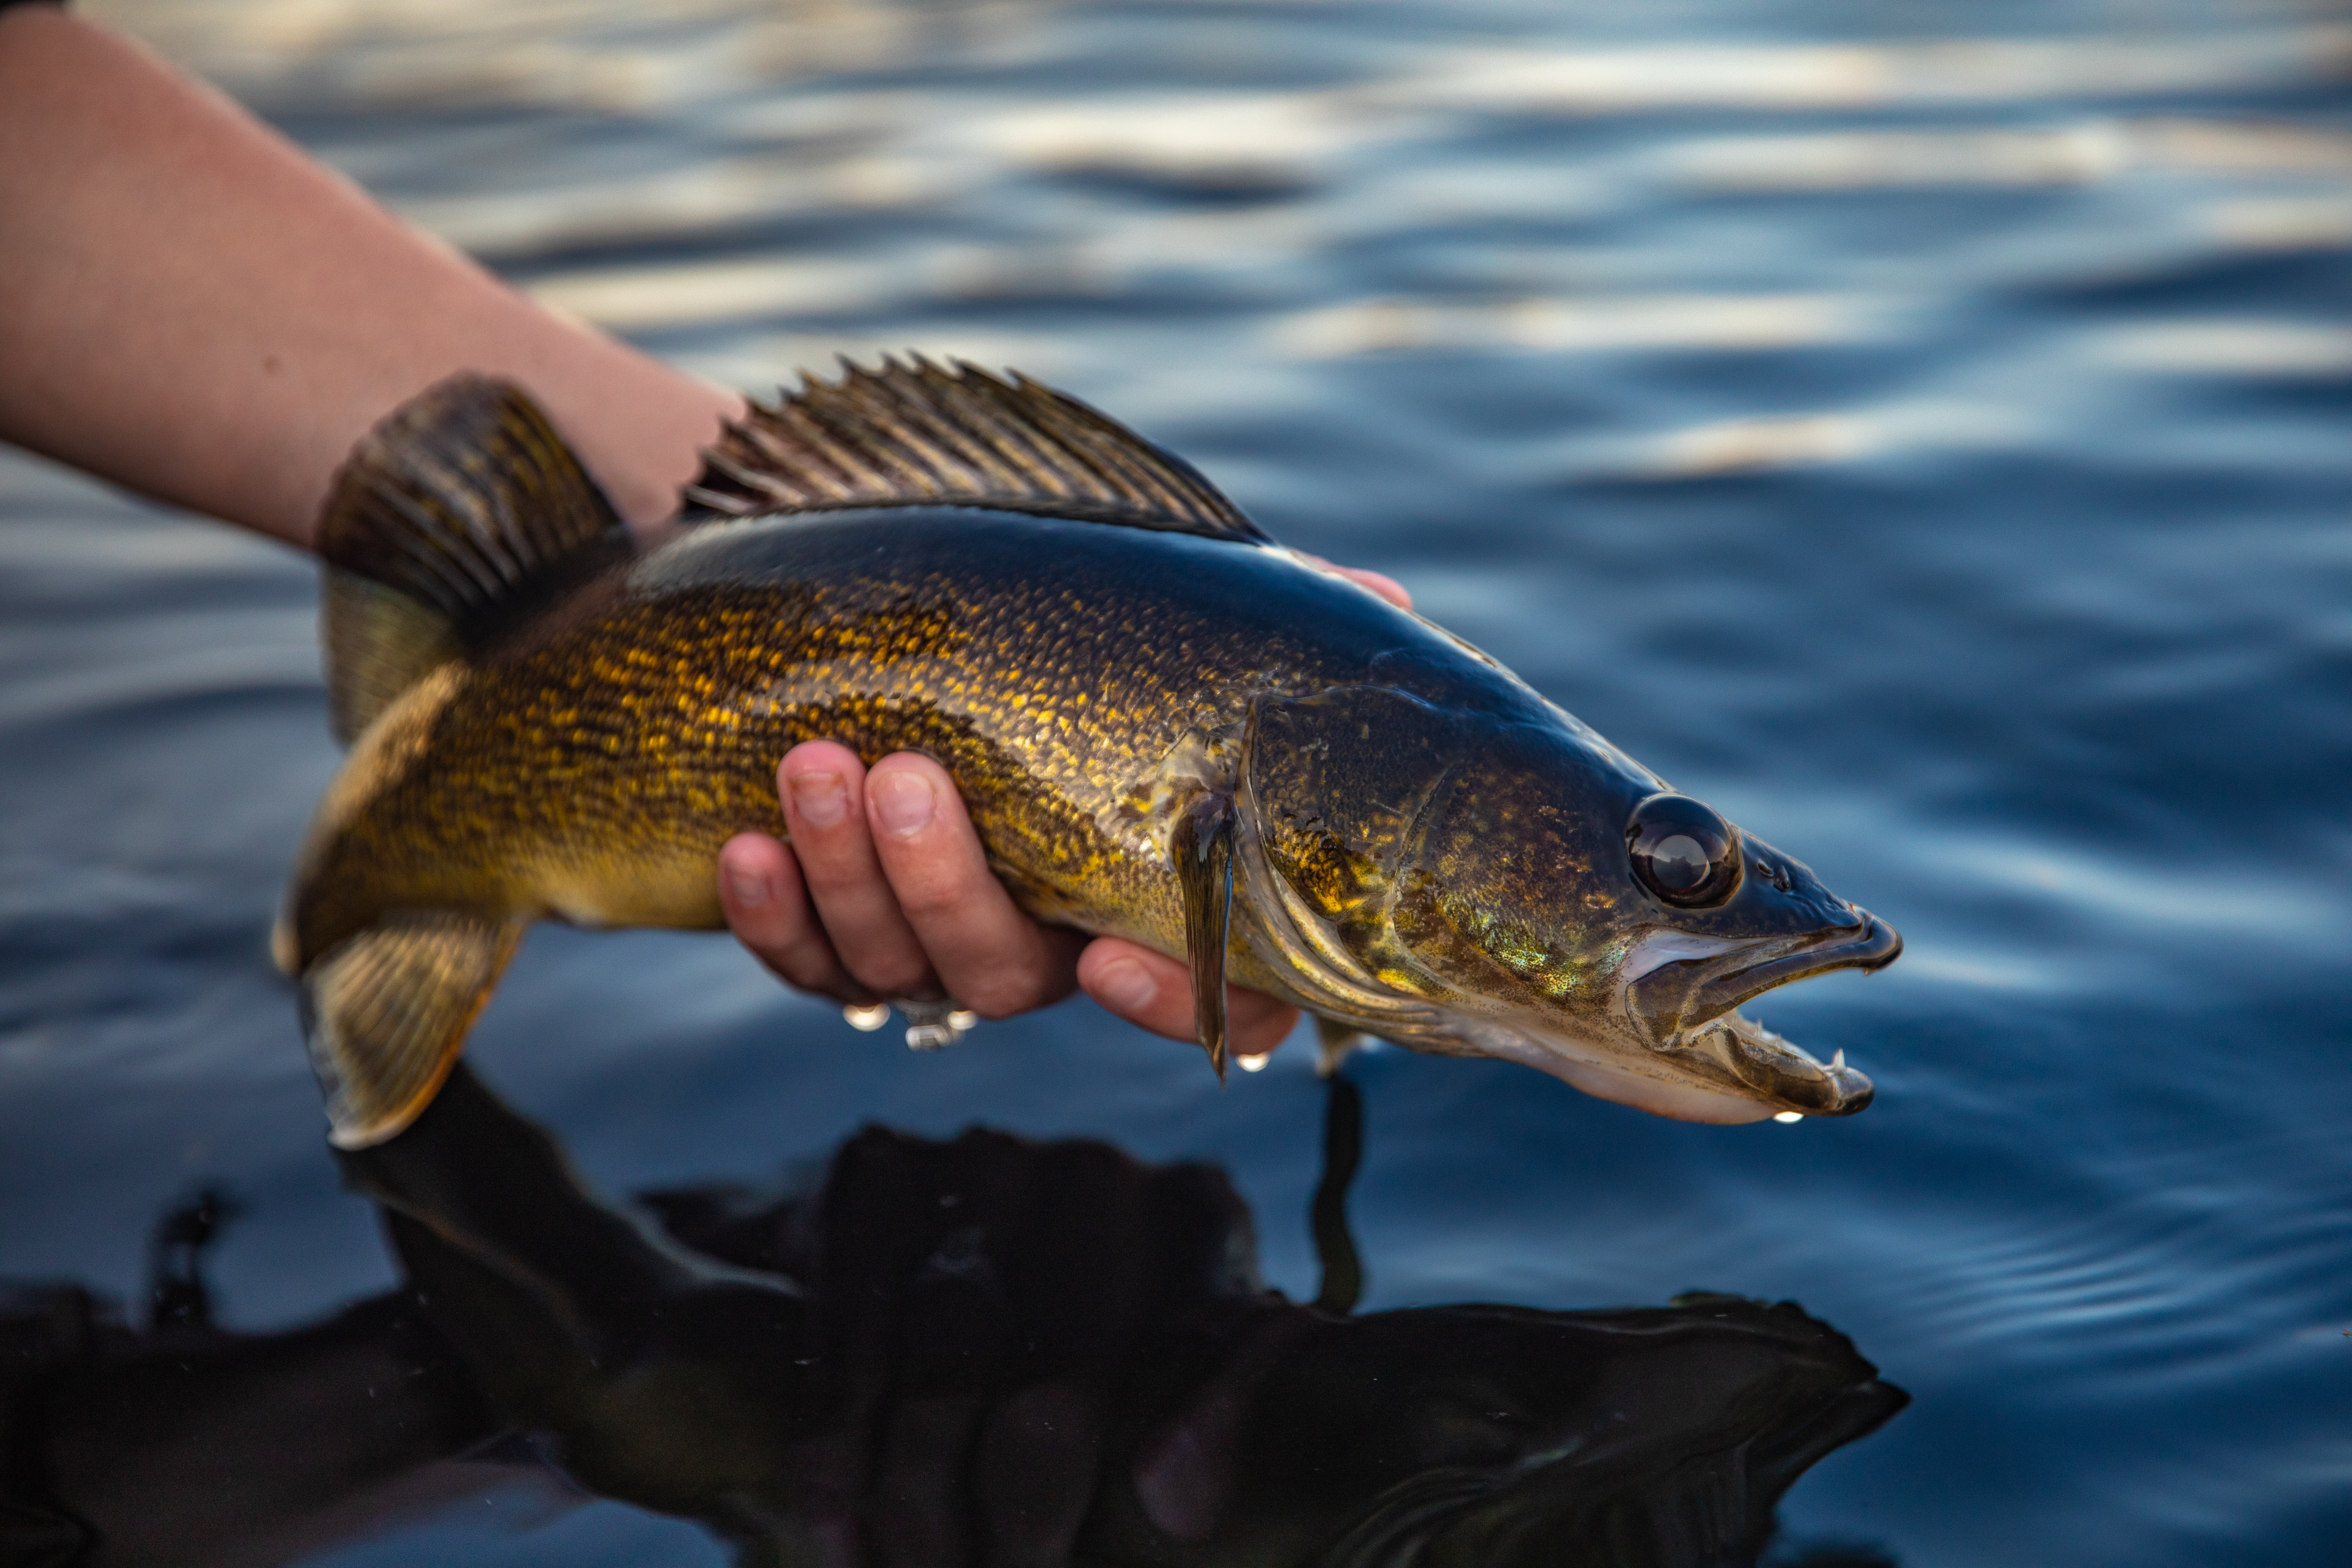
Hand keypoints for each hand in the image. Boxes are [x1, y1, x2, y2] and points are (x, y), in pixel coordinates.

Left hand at [717, 563, 1411, 1059]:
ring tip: (813, 765)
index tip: (1106, 950)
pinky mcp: (835, 936)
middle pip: (1004, 974)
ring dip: (849, 876)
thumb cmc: (1060, 629)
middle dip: (945, 884)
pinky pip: (804, 964)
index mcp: (1146, 894)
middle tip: (908, 776)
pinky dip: (772, 917)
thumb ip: (1266, 628)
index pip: (1203, 997)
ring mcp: (933, 943)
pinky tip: (746, 846)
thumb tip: (1387, 611)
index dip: (1165, 1000)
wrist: (884, 628)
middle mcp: (1045, 939)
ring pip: (895, 968)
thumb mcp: (1167, 617)